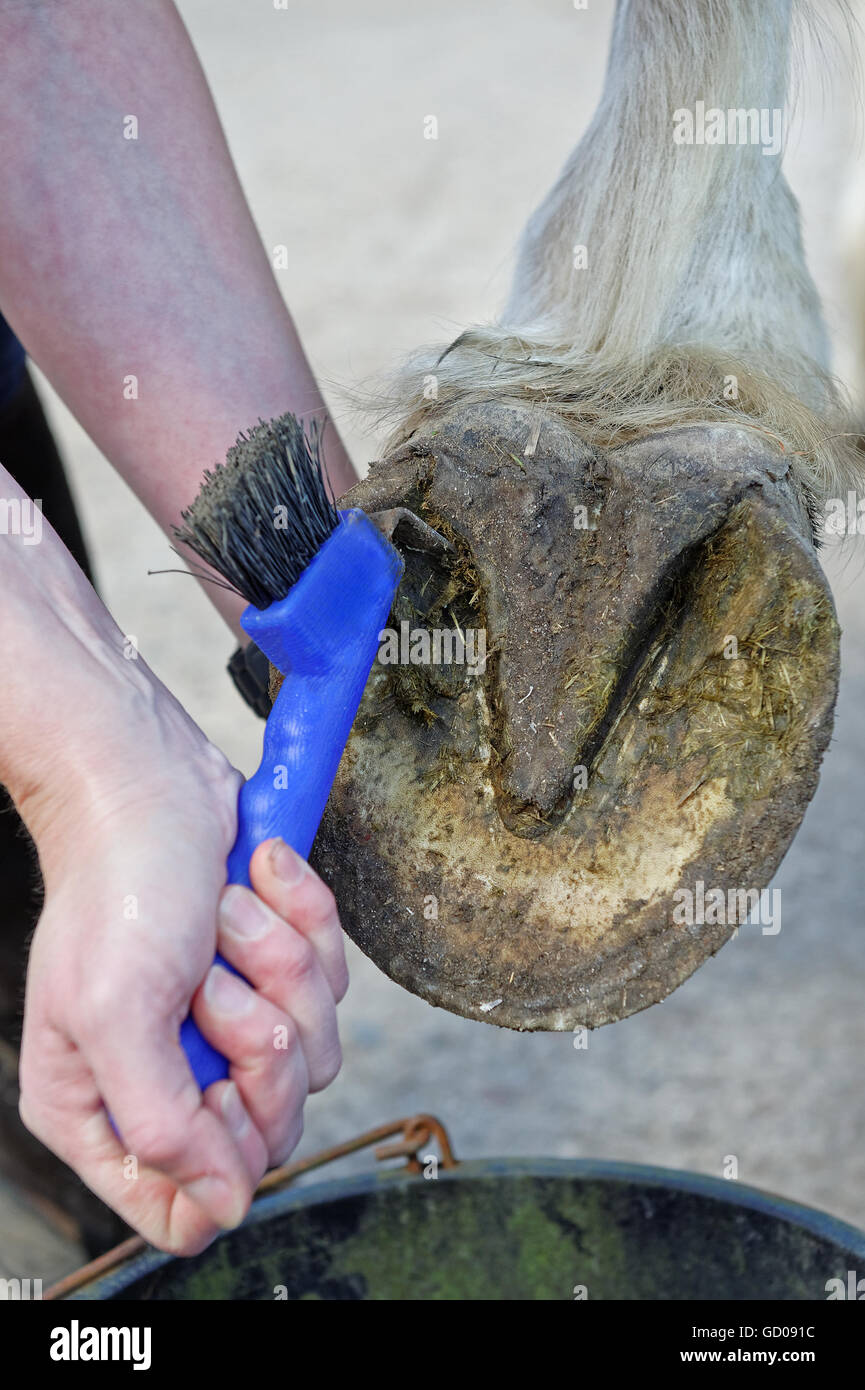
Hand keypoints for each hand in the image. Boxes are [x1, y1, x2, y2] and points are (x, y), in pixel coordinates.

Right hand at [17, 739, 347, 1256]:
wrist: (154, 782)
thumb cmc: (120, 886)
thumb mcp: (117, 1014)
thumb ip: (163, 1126)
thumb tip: (222, 1208)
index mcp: (104, 1108)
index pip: (185, 1208)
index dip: (225, 1158)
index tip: (222, 1087)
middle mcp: (170, 1076)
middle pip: (271, 1129)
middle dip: (258, 1039)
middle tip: (211, 979)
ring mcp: (229, 1023)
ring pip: (315, 1051)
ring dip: (278, 965)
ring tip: (225, 916)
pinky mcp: (276, 971)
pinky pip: (333, 981)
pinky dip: (302, 922)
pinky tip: (256, 883)